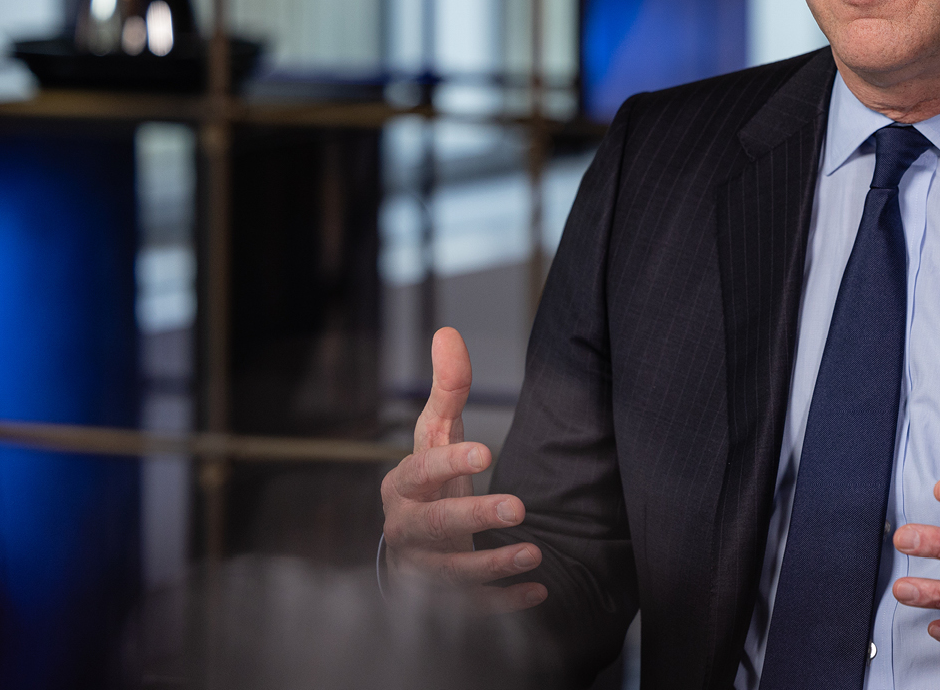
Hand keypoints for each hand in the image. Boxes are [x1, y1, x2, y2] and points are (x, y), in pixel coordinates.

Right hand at [380, 327, 546, 611]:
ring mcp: (421, 568)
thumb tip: (448, 332)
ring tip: (535, 553)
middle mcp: (406, 529)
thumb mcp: (436, 435)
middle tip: (520, 506)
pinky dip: (501, 604)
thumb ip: (447, 390)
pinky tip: (537, 593)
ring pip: (450, 572)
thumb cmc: (429, 480)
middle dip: (475, 516)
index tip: (487, 451)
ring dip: (491, 564)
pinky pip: (469, 608)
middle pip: (434, 525)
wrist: (412, 546)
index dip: (450, 461)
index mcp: (402, 486)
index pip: (420, 470)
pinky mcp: (442, 601)